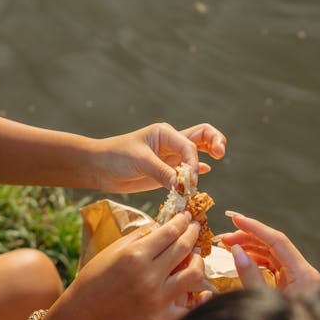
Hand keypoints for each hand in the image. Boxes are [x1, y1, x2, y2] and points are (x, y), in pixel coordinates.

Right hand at [64, 211, 205, 319]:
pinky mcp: (160, 316)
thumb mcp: (116, 248)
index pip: (170, 232)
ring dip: (198, 261)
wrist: (88, 308)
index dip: (182, 221)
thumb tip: (166, 223)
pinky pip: (189, 305)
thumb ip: (142, 235)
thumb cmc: (98, 274)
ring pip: (193, 275)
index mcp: (136, 255)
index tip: (186, 216)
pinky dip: (197, 295)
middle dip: (192, 234)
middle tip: (195, 228)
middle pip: (183, 249)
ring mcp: (157, 298)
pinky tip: (199, 286)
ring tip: (195, 256)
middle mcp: (149, 275)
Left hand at [91, 121, 226, 192]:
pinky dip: (198, 170)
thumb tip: (182, 186)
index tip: (189, 181)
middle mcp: (171, 142)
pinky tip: (204, 172)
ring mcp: (170, 157)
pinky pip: (188, 168)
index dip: (193, 163)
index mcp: (165, 133)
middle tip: (221, 153)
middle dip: (215, 141)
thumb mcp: (139, 161)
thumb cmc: (115, 157)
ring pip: (197, 152)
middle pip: (202, 136)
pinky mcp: (166, 171)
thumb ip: (162, 172)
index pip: (190, 145)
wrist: (99, 167)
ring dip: (207, 155)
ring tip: (217, 158)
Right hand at [219, 212, 319, 294]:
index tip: (234, 218)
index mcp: (303, 274)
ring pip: (272, 254)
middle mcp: (304, 273)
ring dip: (250, 247)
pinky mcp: (292, 285)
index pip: (277, 241)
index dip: (254, 227)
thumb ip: (250, 276)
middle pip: (274, 245)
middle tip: (222, 237)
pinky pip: (273, 265)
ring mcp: (298, 279)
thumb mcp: (263, 301)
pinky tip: (240, 257)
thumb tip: (236, 251)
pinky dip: (256, 259)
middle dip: (248, 237)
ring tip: (226, 245)